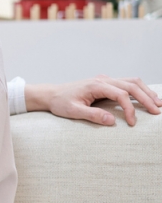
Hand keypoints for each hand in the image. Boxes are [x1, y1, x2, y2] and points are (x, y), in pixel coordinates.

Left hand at [26, 75, 161, 126]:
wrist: (51, 94)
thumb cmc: (60, 103)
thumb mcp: (73, 111)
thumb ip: (92, 115)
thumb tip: (112, 121)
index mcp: (95, 85)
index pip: (120, 94)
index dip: (129, 109)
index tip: (132, 123)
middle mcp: (102, 80)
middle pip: (131, 85)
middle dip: (146, 97)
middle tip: (157, 111)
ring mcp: (104, 80)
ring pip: (131, 81)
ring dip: (145, 91)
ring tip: (157, 103)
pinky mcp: (105, 83)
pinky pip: (126, 83)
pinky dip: (138, 89)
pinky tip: (145, 97)